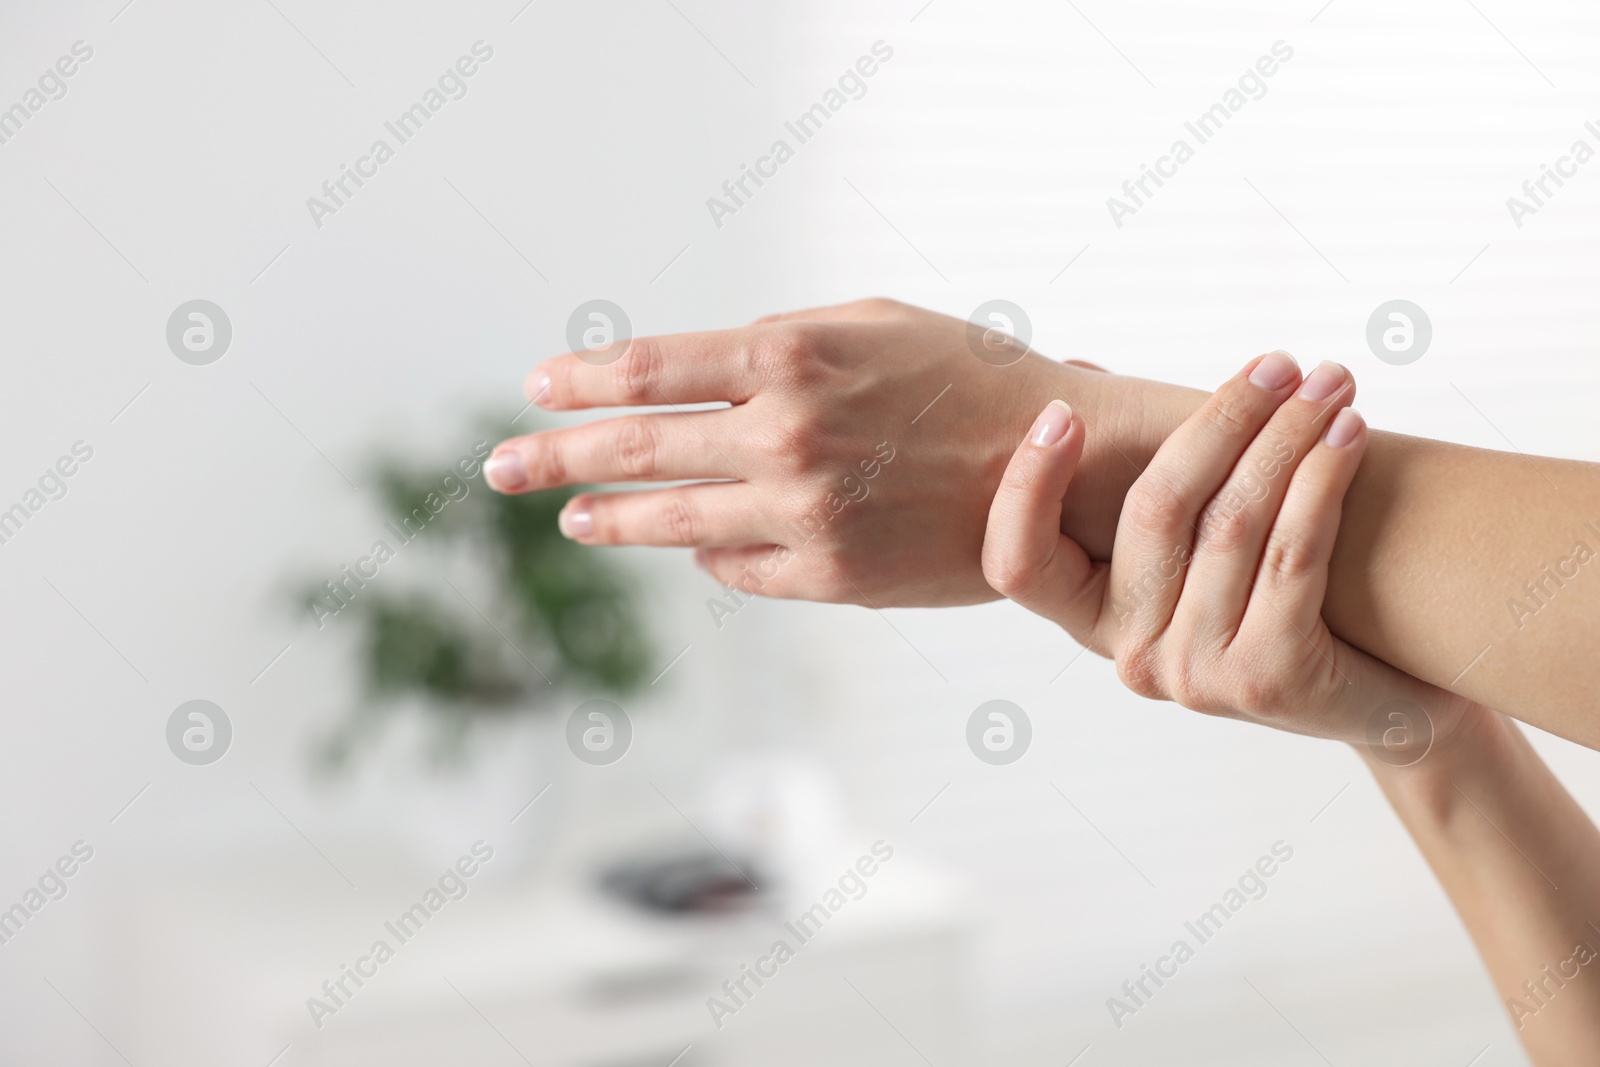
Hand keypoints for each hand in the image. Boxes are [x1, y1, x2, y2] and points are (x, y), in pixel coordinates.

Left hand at [483, 298, 1096, 605]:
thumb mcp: (869, 324)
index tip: (538, 387)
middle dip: (554, 456)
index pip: (646, 370)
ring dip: (610, 517)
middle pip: (634, 447)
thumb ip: (774, 344)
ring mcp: (802, 515)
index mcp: (789, 358)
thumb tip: (692, 379)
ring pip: (670, 522)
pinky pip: (735, 570)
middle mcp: (783, 437)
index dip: (581, 380)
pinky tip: (690, 546)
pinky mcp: (828, 576)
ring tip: (573, 517)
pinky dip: (707, 554)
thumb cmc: (967, 379)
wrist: (1057, 467)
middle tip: (499, 466)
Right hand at [981, 353, 1478, 748]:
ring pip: (1233, 521)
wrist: (1386, 701)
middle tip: (1276, 364)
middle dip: (1220, 419)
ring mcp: (1194, 676)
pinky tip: (1349, 432)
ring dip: (1287, 433)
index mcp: (1093, 620)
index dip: (1025, 490)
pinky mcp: (1266, 681)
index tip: (1062, 411)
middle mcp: (1132, 656)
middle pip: (1153, 509)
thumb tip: (1080, 372)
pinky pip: (1291, 552)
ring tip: (1330, 382)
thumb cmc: (1287, 606)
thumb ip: (1147, 486)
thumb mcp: (1199, 554)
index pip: (1019, 565)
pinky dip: (1322, 479)